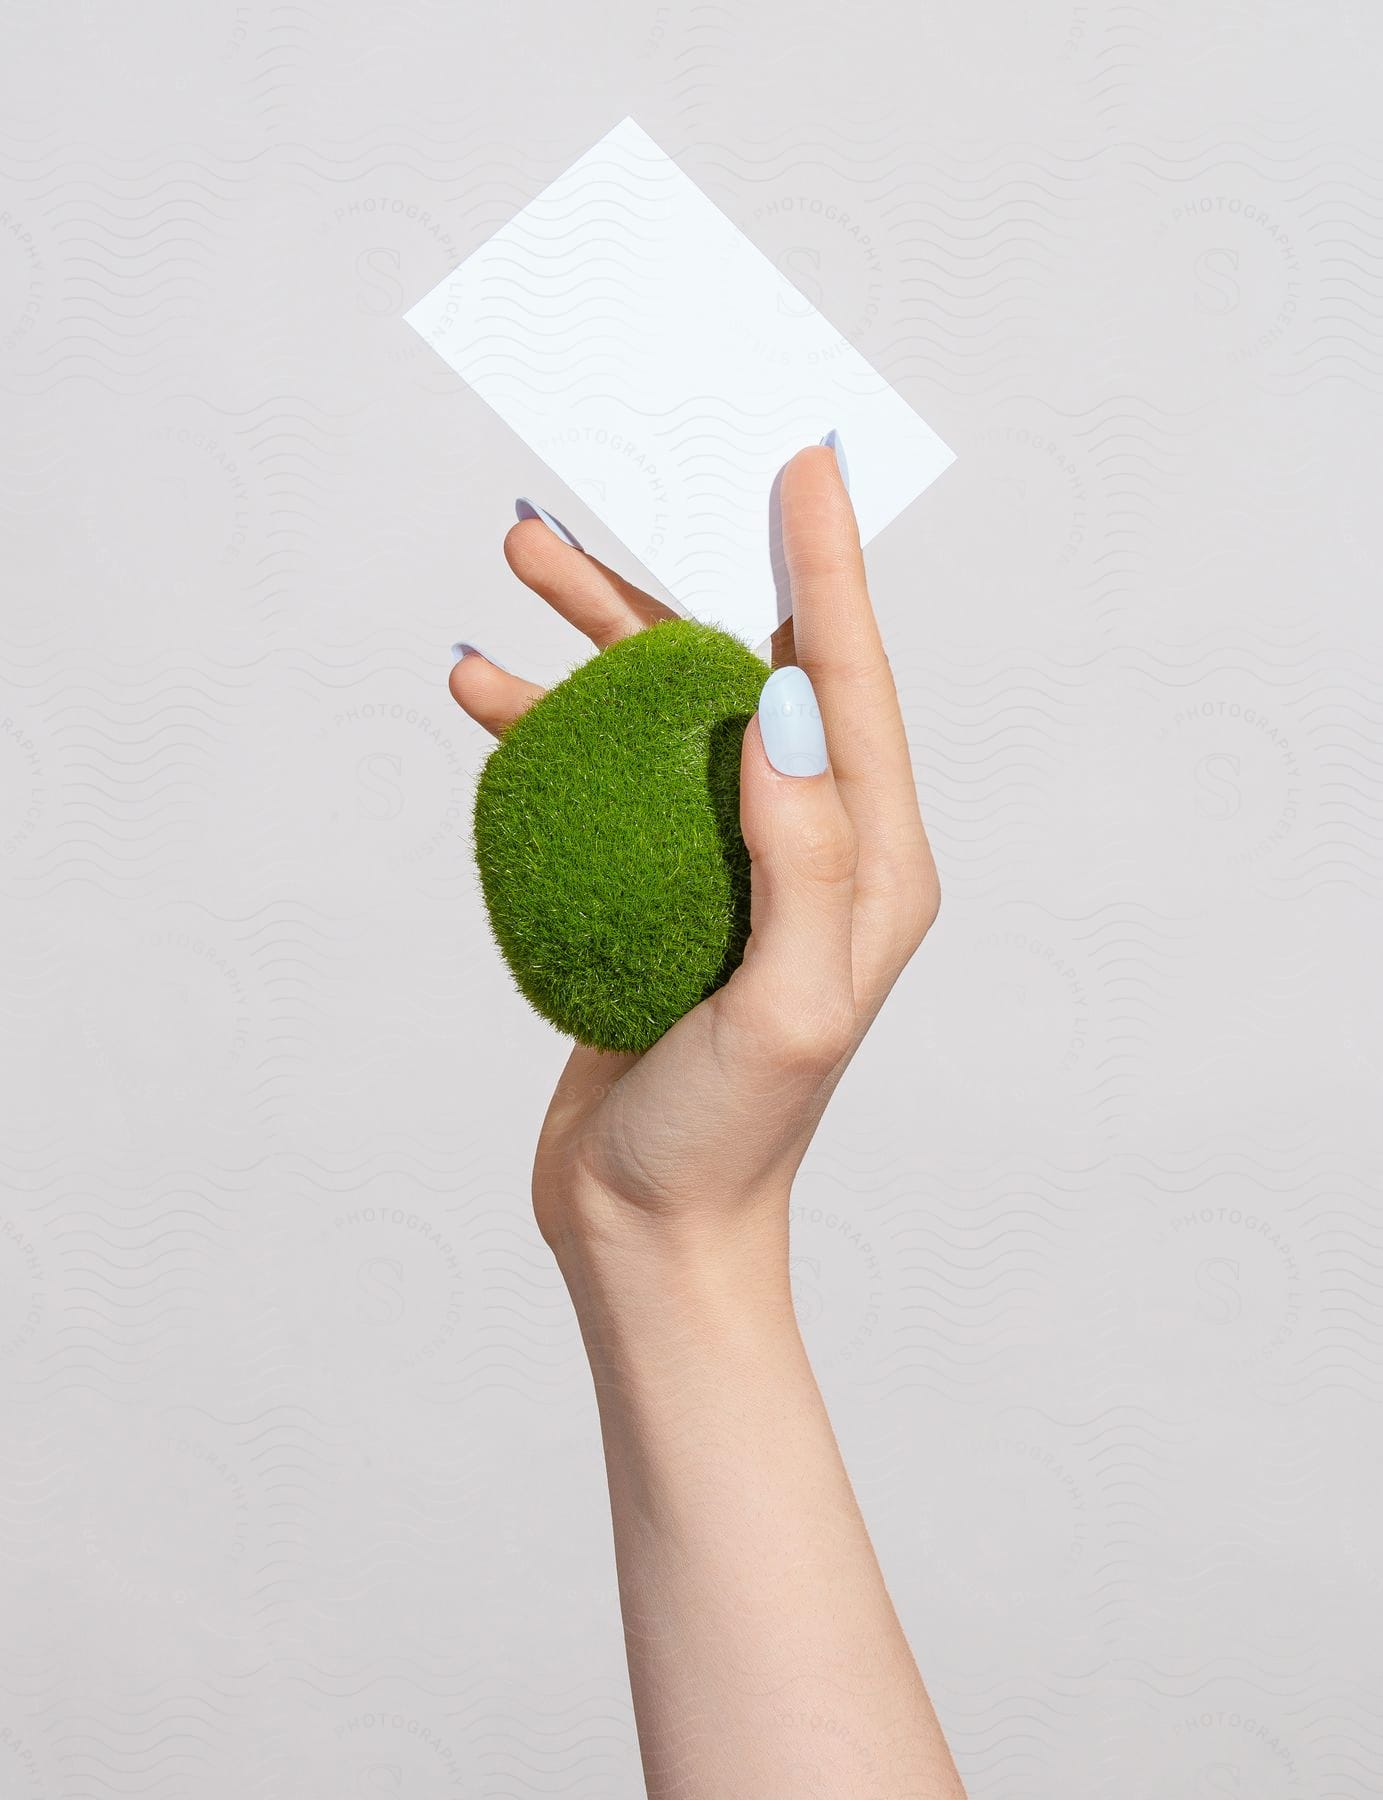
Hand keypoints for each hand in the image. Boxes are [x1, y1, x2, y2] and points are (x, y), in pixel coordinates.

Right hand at [448, 442, 939, 1262]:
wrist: (647, 1228)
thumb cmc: (729, 1135)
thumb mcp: (786, 1004)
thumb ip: (800, 854)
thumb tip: (787, 701)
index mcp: (869, 863)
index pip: (850, 687)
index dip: (829, 571)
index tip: (803, 466)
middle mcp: (808, 846)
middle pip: (745, 674)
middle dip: (669, 584)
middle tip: (573, 521)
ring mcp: (727, 864)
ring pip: (663, 715)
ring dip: (593, 642)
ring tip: (514, 571)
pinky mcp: (656, 887)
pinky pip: (605, 779)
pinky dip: (548, 730)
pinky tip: (485, 695)